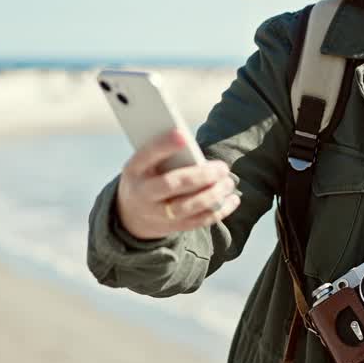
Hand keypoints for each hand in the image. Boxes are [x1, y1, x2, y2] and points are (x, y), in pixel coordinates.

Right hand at [115, 129, 241, 240]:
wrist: (131, 214)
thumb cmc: (146, 176)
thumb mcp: (144, 163)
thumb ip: (163, 154)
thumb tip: (192, 145)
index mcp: (134, 170)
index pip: (147, 156)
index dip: (164, 145)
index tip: (183, 135)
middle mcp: (142, 194)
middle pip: (171, 185)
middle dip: (199, 176)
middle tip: (222, 167)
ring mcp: (156, 214)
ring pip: (186, 207)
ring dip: (211, 195)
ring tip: (228, 183)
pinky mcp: (172, 227)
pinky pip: (197, 222)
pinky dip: (217, 211)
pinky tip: (232, 199)